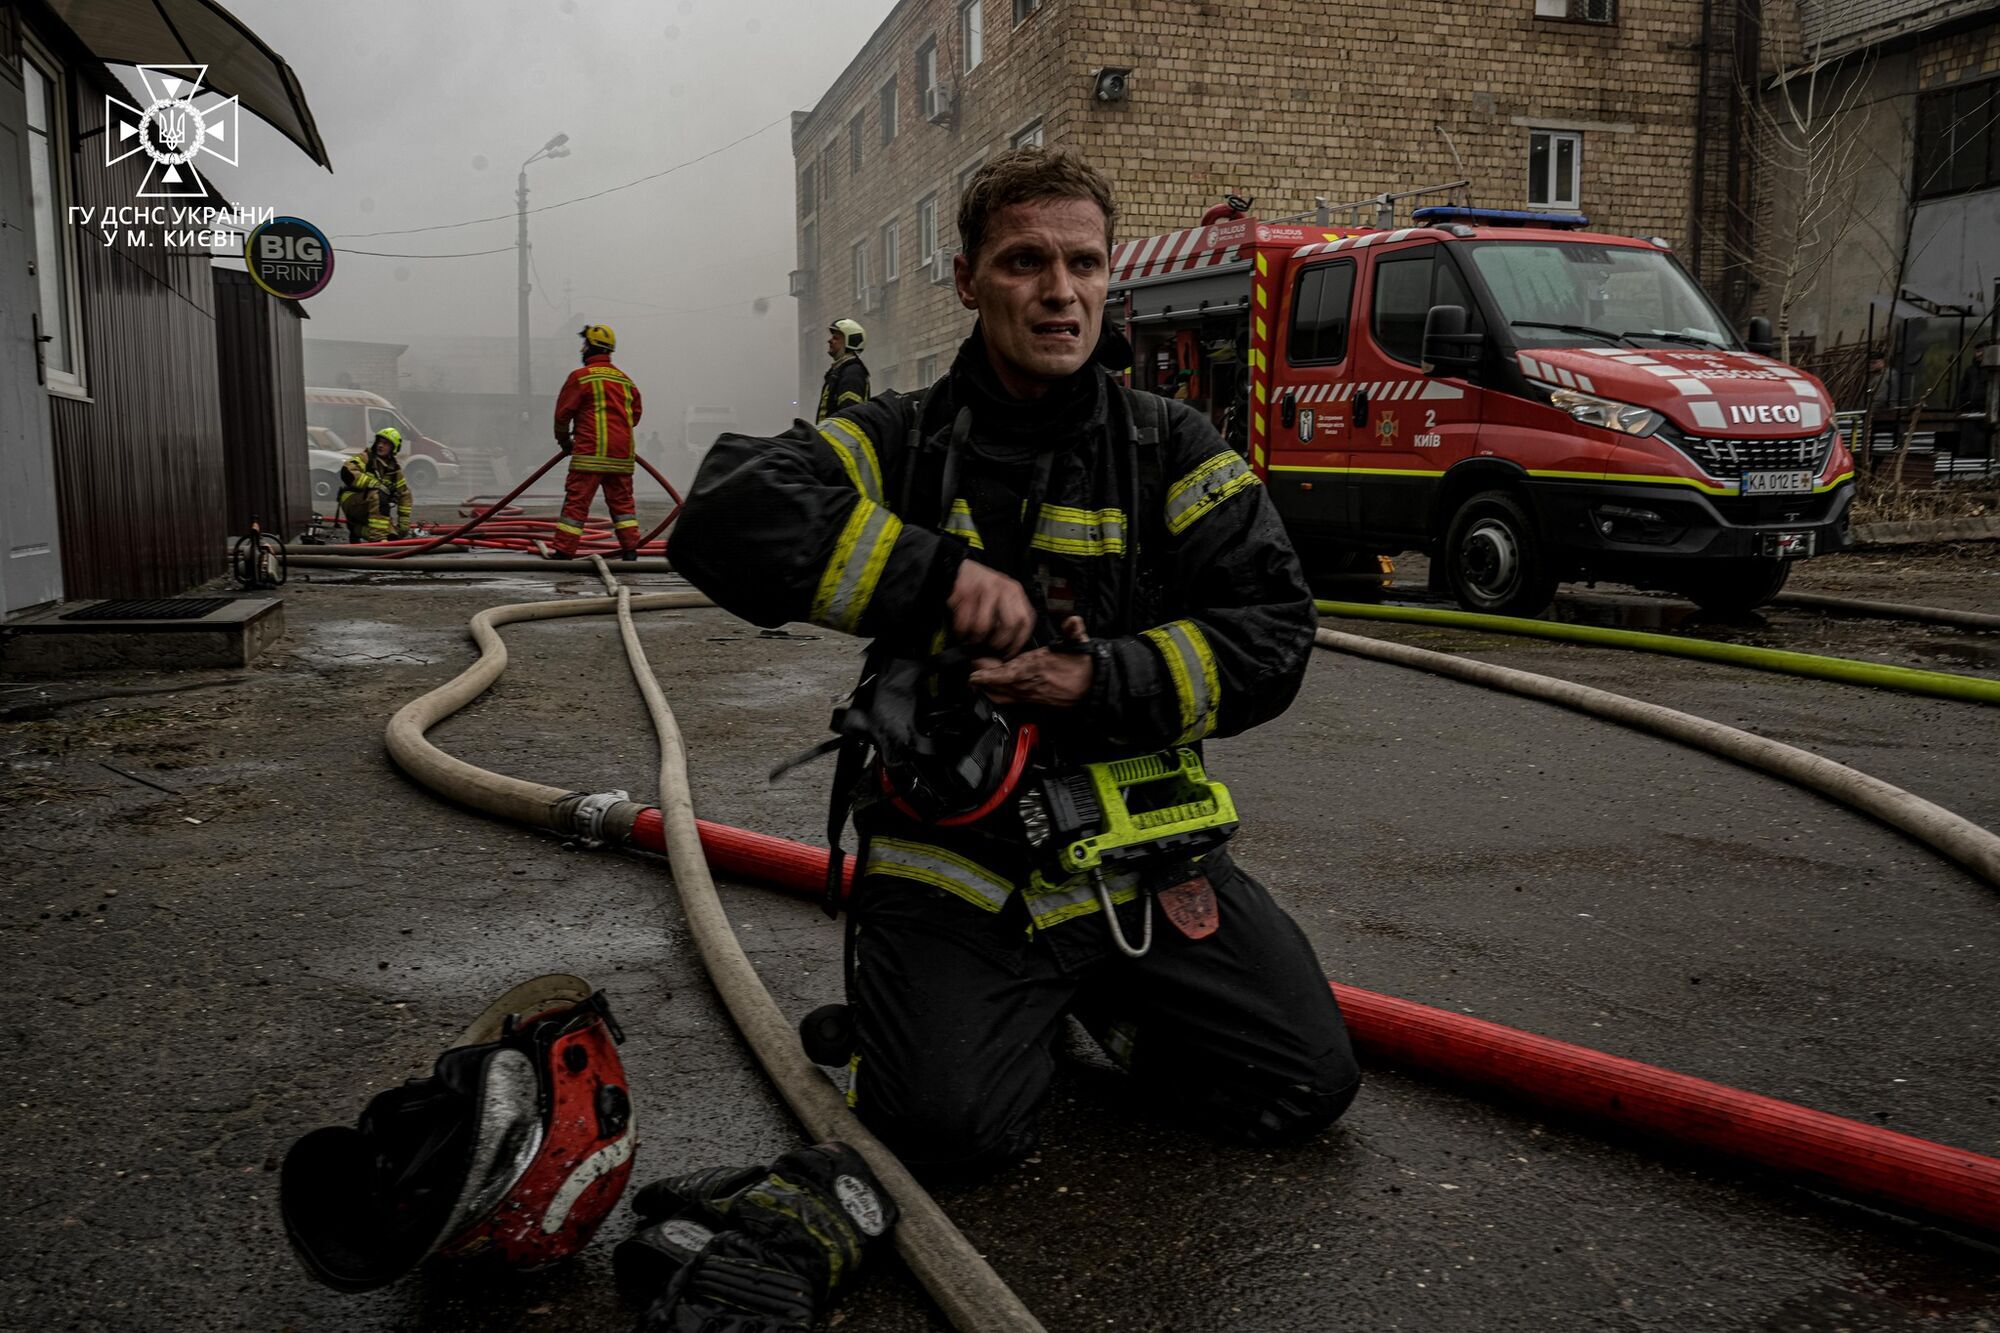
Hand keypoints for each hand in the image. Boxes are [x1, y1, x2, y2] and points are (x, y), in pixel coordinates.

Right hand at [946, 561, 1035, 657]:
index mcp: (1015, 592)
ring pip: (984, 627)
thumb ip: (1003, 624)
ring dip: (975, 640)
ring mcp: (984, 588)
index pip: (1026, 621)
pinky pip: (964, 622)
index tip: (1008, 654)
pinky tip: (960, 631)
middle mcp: (1004, 587)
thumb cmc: (979, 592)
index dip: (1018, 642)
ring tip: (971, 640)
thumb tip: (1000, 660)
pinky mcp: (965, 591)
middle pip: (1009, 626)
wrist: (955, 568)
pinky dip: (961, 633)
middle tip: (987, 648)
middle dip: (997, 644)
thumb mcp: (998, 602)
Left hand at [968, 617, 1092, 706]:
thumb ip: (1073, 629)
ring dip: (986, 689)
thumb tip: (1072, 620)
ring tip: (976, 680)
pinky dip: (996, 695)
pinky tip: (991, 688)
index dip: (989, 676)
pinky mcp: (1033, 701)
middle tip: (972, 669)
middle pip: (998, 687)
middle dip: (981, 681)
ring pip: (1001, 696)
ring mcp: (1031, 695)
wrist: (1093, 685)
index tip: (974, 674)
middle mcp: (1031, 684)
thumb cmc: (1082, 664)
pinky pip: (1009, 701)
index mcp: (1038, 668)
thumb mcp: (1079, 642)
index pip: (1008, 674)